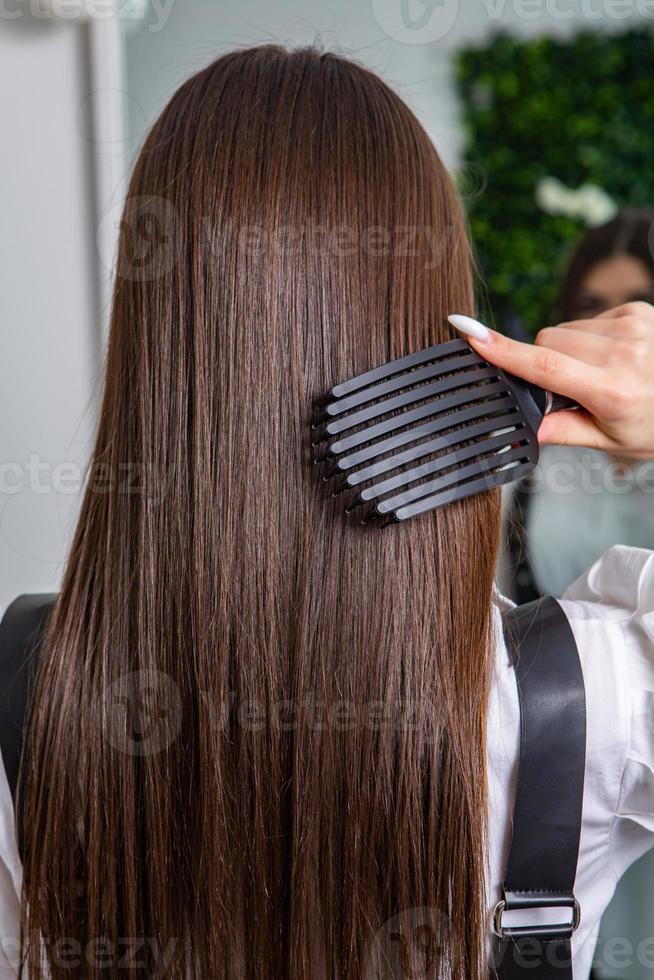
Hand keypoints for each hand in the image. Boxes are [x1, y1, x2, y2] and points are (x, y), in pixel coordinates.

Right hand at [450, 302, 653, 460]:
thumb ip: (563, 431)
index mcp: (612, 390)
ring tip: (599, 373)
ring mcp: (631, 325)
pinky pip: (586, 320)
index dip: (503, 351)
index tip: (469, 334)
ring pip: (563, 330)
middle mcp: (623, 352)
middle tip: (575, 391)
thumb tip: (525, 427)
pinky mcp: (635, 309)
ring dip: (568, 351)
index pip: (545, 367)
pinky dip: (588, 339)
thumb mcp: (611, 440)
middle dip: (545, 365)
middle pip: (547, 343)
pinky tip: (611, 356)